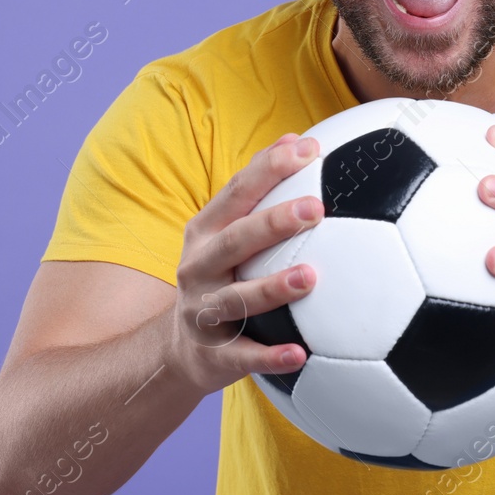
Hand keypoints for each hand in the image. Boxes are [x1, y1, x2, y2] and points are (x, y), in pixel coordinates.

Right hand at [169, 132, 321, 396]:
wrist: (179, 349)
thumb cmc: (220, 276)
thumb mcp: (227, 231)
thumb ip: (257, 189)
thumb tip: (297, 138)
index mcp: (205, 232)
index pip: (237, 192)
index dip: (270, 168)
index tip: (309, 148)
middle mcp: (199, 268)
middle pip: (236, 240)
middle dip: (274, 222)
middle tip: (315, 208)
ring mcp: (203, 311)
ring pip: (238, 299)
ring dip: (273, 287)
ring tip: (311, 278)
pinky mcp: (213, 355)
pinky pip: (243, 357)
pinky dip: (270, 357)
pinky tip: (301, 355)